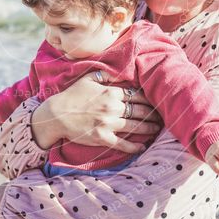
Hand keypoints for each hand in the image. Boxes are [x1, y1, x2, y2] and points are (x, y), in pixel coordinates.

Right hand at [31, 71, 162, 151]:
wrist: (56, 115)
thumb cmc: (71, 96)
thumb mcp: (87, 79)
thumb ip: (105, 74)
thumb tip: (120, 71)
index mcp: (110, 93)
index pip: (136, 95)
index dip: (148, 98)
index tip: (156, 100)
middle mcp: (112, 108)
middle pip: (140, 111)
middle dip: (153, 113)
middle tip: (162, 115)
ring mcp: (108, 124)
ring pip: (135, 127)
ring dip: (149, 128)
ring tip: (157, 129)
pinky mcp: (102, 138)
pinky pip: (123, 144)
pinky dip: (134, 146)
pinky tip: (142, 147)